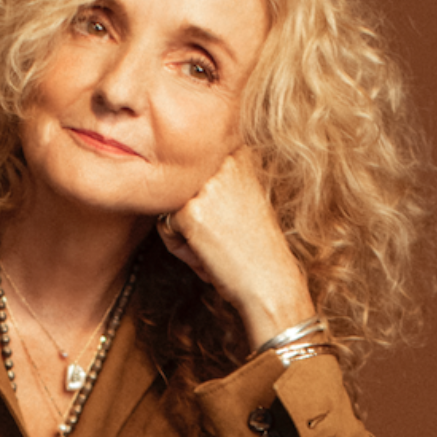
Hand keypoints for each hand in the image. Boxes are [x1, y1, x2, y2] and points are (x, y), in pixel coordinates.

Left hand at [158, 150, 315, 346]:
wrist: (272, 282)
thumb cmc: (259, 247)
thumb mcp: (244, 197)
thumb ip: (216, 180)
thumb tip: (174, 171)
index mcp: (240, 154)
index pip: (194, 167)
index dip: (204, 199)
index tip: (226, 220)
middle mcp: (224, 162)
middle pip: (181, 185)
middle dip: (192, 214)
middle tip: (221, 237)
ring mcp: (206, 186)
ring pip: (170, 204)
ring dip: (184, 232)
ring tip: (214, 247)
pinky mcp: (189, 211)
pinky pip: (164, 226)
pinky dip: (179, 248)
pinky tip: (207, 257)